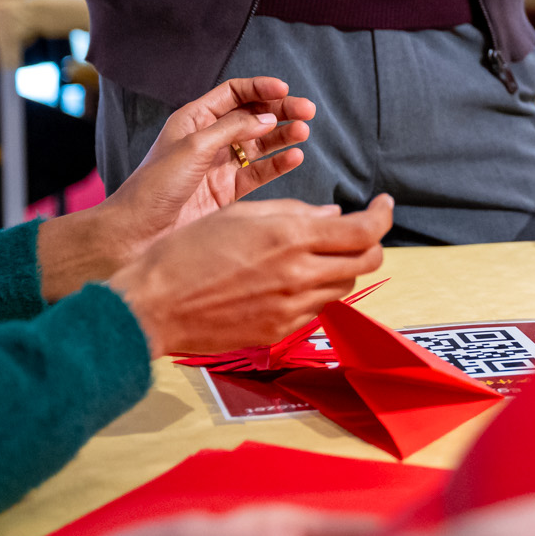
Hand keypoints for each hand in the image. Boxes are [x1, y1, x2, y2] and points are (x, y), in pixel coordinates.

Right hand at [109, 196, 390, 356]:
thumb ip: (294, 213)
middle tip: (359, 229)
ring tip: (318, 254)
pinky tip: (293, 280)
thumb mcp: (239, 215)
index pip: (365, 231)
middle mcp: (300, 274)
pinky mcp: (280, 330)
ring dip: (342, 267)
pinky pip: (316, 308)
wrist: (150, 307)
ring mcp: (292, 307)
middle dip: (370, 242)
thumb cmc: (186, 253)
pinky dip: (316, 290)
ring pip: (344, 285)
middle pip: (366, 260)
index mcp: (292, 237)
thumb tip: (333, 215)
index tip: (384, 204)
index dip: (383, 215)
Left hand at [114, 77, 315, 239]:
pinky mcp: (229, 191)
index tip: (285, 89)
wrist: (138, 231)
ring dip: (283, 135)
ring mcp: (221, 165)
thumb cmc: (154, 185)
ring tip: (303, 132)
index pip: (234, 94)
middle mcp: (210, 139)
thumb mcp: (193, 147)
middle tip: (308, 110)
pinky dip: (279, 164)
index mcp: (195, 119)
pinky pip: (260, 173)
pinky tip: (294, 157)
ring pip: (261, 144)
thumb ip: (233, 129)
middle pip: (253, 116)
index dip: (260, 88)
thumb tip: (268, 118)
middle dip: (281, 110)